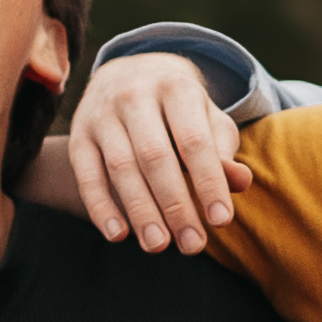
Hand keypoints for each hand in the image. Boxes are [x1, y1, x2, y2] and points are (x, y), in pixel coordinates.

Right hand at [61, 50, 247, 252]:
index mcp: (175, 88)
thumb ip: (223, 151)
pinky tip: (118, 235)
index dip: (208, 182)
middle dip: (175, 205)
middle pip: (155, 156)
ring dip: (140, 211)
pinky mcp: (79, 135)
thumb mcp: (208, 121)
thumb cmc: (181, 111)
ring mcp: (102, 114)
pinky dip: (100, 207)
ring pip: (120, 167)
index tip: (221, 221)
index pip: (194, 141)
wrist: (130, 75)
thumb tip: (242, 181)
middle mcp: (134, 96)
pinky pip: (87, 175)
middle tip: (192, 246)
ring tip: (158, 246)